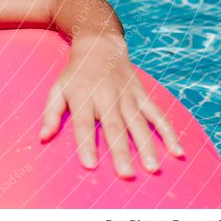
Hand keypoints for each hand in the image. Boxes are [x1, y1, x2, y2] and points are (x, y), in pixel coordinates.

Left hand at [38, 35, 183, 177]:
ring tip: (152, 168)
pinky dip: (169, 132)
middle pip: (114, 127)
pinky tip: (177, 151)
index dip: (86, 143)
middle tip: (126, 175)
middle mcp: (106, 97)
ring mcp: (127, 96)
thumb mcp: (57, 89)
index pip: (83, 123)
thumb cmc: (75, 74)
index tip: (90, 165)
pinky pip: (157, 114)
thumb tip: (43, 138)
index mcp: (82, 97)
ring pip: (138, 123)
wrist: (99, 45)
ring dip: (147, 146)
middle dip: (120, 152)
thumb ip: (50, 114)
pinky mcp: (142, 95)